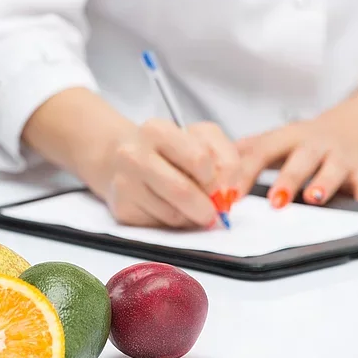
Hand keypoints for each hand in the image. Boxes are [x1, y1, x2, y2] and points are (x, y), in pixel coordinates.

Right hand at [95, 119, 241, 228]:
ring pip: (173, 215)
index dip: (217, 178)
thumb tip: (238, 180)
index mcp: (157, 131)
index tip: (220, 184)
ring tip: (189, 205)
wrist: (119, 160)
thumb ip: (227, 159)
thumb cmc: (168, 151)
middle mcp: (134, 155)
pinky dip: (174, 224)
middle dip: (207, 206)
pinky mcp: (122, 209)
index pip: (199, 159)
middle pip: (183, 191)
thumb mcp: (202, 141)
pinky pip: (160, 227)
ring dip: (191, 216)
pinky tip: (170, 209)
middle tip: (213, 209)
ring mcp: (124, 184)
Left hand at [237, 118, 357, 207]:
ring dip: (324, 184)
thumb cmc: (310, 142)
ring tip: (313, 198)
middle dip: (288, 179)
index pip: (261, 152)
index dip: (244, 173)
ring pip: (333, 170)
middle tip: (274, 201)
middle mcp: (315, 145)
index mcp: (288, 138)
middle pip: (300, 159)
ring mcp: (341, 158)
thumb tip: (210, 166)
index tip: (229, 195)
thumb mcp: (278, 140)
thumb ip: (248, 152)